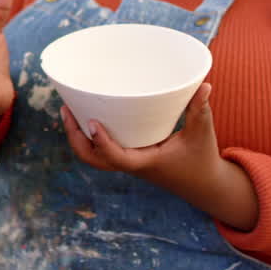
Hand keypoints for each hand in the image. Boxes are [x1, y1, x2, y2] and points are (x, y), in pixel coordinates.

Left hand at [62, 83, 258, 229]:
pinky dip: (89, 138)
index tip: (91, 122)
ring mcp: (128, 162)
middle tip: (66, 109)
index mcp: (145, 162)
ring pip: (93, 157)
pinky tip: (86, 116)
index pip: (116, 158)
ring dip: (77, 137)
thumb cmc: (202, 159)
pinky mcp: (130, 157)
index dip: (101, 142)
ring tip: (68, 110)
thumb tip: (204, 84)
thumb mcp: (202, 133)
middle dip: (75, 137)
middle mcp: (131, 164)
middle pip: (93, 160)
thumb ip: (200, 109)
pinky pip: (101, 151)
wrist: (204, 185)